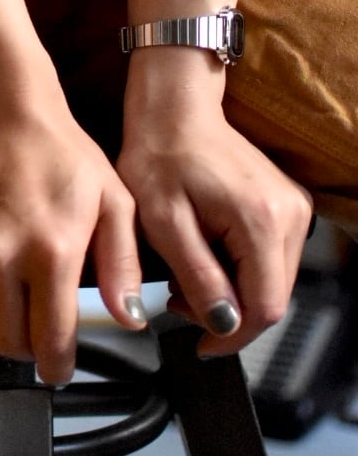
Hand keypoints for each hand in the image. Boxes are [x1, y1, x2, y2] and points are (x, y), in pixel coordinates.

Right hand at [0, 91, 145, 385]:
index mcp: (50, 252)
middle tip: (31, 323)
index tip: (57, 365)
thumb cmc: (58, 152)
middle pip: (6, 344)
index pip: (51, 344)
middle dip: (24, 344)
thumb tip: (128, 318)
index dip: (57, 366)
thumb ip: (121, 265)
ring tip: (0, 301)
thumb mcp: (111, 200)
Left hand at [118, 94, 312, 356]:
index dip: (232, 335)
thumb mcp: (164, 222)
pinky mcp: (287, 206)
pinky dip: (240, 268)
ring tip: (187, 274)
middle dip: (228, 312)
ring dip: (232, 290)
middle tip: (179, 299)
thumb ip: (198, 276)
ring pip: (272, 280)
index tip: (200, 344)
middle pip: (272, 297)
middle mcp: (290, 214)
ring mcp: (294, 208)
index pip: (265, 307)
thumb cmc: (161, 155)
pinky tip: (207, 254)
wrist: (173, 111)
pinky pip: (270, 258)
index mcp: (262, 220)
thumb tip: (224, 323)